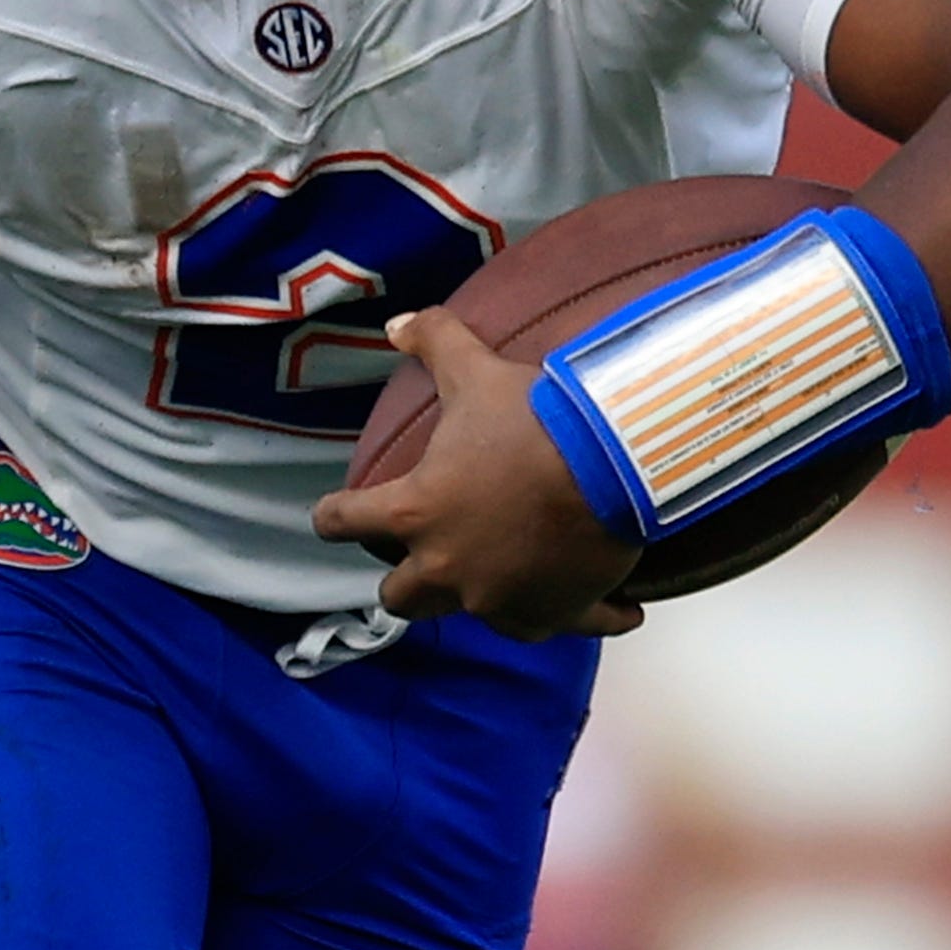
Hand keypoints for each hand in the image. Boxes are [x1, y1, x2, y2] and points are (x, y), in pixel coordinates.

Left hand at [307, 315, 649, 636]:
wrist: (617, 460)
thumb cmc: (536, 419)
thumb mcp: (476, 370)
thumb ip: (433, 342)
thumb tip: (398, 323)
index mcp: (416, 514)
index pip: (345, 522)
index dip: (334, 516)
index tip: (334, 516)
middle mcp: (448, 569)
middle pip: (401, 597)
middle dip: (406, 581)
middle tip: (423, 556)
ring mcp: (499, 602)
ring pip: (474, 616)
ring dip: (484, 597)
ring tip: (509, 575)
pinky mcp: (554, 615)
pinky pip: (562, 626)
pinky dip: (581, 614)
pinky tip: (614, 610)